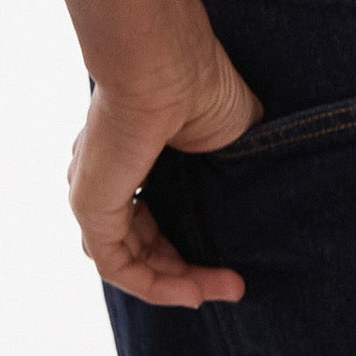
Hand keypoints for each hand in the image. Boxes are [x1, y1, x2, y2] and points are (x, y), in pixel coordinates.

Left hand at [68, 10, 262, 306]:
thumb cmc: (203, 83)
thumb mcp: (230, 135)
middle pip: (144, 244)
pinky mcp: (92, 206)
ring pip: (132, 260)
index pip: (155, 216)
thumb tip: (263, 194)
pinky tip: (193, 293)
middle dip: (188, 271)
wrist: (168, 63)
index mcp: (136, 154)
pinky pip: (120, 266)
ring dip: (177, 283)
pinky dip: (156, 285)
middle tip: (232, 284)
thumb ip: (234, 168)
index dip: (191, 246)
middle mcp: (111, 175)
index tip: (232, 264)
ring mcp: (97, 192)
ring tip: (221, 290)